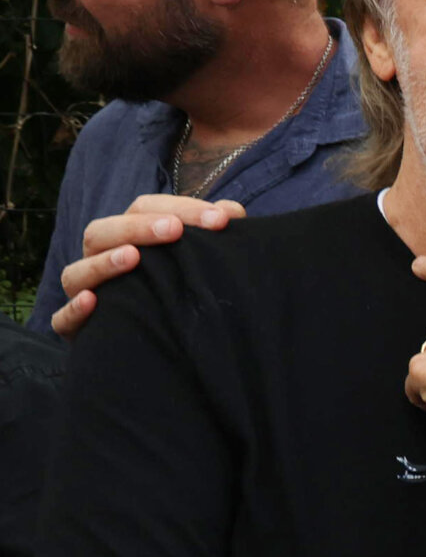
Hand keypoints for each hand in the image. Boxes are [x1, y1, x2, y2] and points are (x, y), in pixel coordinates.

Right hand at [49, 194, 245, 338]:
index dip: (180, 208)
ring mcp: (84, 292)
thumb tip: (231, 212)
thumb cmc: (179, 290)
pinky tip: (94, 302)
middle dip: (138, 228)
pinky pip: (63, 318)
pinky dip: (74, 309)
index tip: (220, 219)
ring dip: (102, 263)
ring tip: (132, 258)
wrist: (162, 348)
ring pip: (77, 272)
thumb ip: (211, 234)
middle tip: (174, 230)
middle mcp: (100, 259)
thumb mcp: (197, 260)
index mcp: (127, 237)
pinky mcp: (78, 329)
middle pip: (103, 232)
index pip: (144, 209)